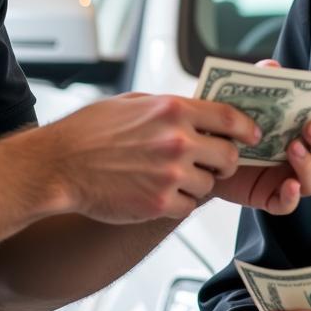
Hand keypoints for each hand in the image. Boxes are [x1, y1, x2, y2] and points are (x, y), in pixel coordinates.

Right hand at [48, 92, 260, 222]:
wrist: (59, 165)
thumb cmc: (91, 131)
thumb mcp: (134, 102)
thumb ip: (170, 107)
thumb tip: (196, 110)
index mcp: (173, 110)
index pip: (229, 117)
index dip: (246, 128)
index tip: (252, 135)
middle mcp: (177, 140)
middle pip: (228, 156)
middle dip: (224, 161)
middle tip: (212, 162)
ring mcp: (169, 174)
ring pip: (209, 185)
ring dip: (198, 183)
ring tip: (173, 177)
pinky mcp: (158, 204)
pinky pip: (189, 207)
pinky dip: (180, 203)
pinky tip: (160, 193)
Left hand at [212, 60, 310, 215]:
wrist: (208, 146)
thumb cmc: (239, 118)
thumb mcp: (249, 95)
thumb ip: (263, 80)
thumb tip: (272, 67)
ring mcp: (293, 178)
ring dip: (310, 166)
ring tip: (292, 148)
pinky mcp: (271, 196)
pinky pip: (288, 205)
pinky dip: (292, 198)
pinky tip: (288, 185)